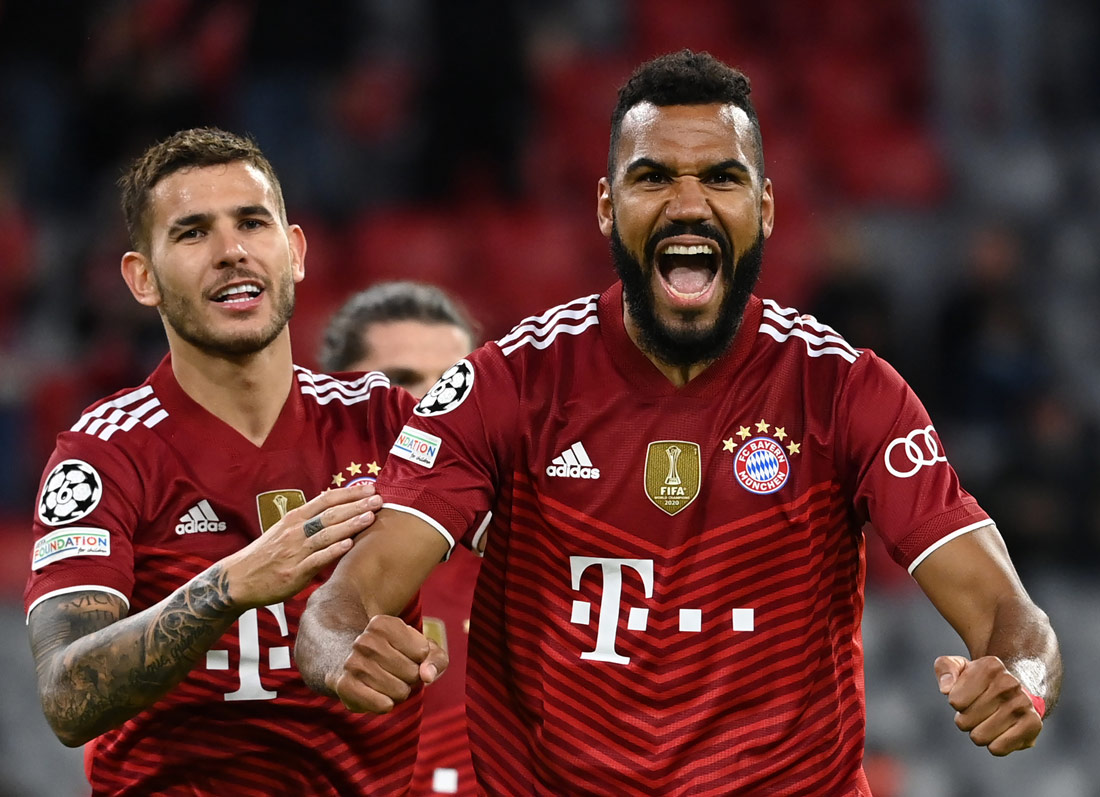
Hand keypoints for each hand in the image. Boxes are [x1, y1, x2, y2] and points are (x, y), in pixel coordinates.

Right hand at [223, 482, 382, 607]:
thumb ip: (307, 518)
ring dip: (350, 525)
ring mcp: (295, 551)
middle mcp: (296, 531)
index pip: (326, 500)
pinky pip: (317, 559)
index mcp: (294, 518)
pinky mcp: (295, 572)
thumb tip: (331, 503)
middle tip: (378, 499)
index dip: (349, 493)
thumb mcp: (284, 529)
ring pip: (326, 534)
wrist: (238, 579)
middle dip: (356, 505)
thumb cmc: (265, 554)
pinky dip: (333, 551)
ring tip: (370, 517)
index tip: (370, 487)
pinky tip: (348, 545)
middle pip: (330, 514)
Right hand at [334, 614, 448, 712]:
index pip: (422, 652)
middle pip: (412, 673)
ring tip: (385, 681)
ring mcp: (352, 663)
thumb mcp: (420, 648)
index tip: (405, 654)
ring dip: (399, 692)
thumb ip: (435, 658)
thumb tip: (427, 676)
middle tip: (394, 671)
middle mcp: (365, 641)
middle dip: (410, 678)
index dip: (419, 659)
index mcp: (383, 624)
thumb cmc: (394, 654)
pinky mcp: (345, 686)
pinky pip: (383, 705)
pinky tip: (376, 695)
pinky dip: (387, 705)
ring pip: (400, 692)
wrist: (350, 663)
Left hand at [934, 654, 1042, 755]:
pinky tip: (1002, 732)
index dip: (956, 702)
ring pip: (979, 737)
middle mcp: (1009, 683)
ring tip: (990, 719)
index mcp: (989, 666)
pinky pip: (997, 749)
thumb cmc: (980, 681)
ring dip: (979, 733)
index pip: (954, 702)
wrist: (1017, 692)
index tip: (968, 695)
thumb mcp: (958, 667)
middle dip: (966, 719)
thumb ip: (945, 669)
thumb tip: (946, 689)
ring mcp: (1023, 704)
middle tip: (979, 710)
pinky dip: (994, 745)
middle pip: (964, 722)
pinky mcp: (1033, 724)